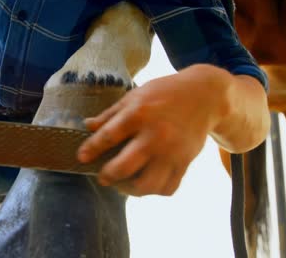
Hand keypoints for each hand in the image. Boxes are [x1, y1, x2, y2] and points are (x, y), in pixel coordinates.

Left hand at [77, 65, 227, 195]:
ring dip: (130, 189)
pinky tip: (145, 182)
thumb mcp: (134, 96)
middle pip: (124, 167)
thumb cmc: (164, 94)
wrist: (204, 96)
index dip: (91, 149)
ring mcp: (172, 151)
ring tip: (123, 183)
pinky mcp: (185, 162)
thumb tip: (87, 126)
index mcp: (139, 114)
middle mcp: (155, 135)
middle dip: (108, 176)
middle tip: (103, 176)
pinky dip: (154, 191)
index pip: (108, 136)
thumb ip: (110, 114)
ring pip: (147, 185)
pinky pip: (168, 188)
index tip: (81, 158)